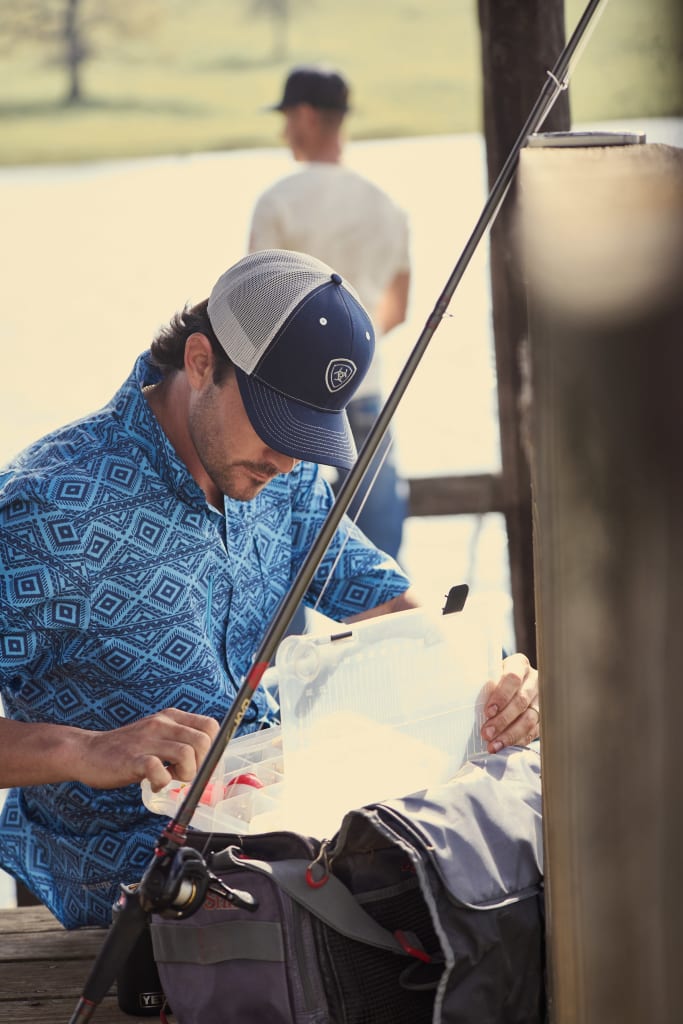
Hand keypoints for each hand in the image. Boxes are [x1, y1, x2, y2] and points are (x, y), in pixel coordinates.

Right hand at [76, 708, 219, 790]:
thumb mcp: (157, 735)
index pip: (210, 725)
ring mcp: (147, 740)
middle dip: (201, 764)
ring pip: (187, 754)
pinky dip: (162, 782)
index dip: (214, 747)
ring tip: (169, 778)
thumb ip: (179, 740)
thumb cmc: (127, 749)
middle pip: (203, 741)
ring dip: (185, 774)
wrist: (88, 751)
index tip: (203, 764)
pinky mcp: (133, 759)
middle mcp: (162, 724)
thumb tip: (209, 760)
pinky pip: (158, 769)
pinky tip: (154, 783)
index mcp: (171, 717)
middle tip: (185, 774)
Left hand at [480, 653, 539, 753]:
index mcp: (519, 665)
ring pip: (529, 719)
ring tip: (493, 744)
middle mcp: (534, 681)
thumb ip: (483, 682)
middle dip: (503, 720)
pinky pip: (533, 731)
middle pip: (521, 701)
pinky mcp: (543, 717)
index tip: (488, 711)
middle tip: (486, 733)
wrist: (511, 682)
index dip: (501, 696)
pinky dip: (517, 740)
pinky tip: (504, 746)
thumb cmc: (495, 678)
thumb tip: (463, 696)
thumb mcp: (489, 673)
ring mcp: (541, 700)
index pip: (513, 678)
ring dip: (510, 734)